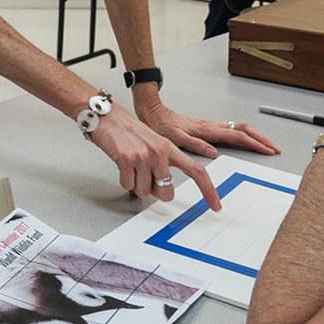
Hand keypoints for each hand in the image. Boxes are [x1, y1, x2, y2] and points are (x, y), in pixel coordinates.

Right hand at [88, 105, 220, 208]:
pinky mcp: (127, 159)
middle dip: (155, 192)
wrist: (107, 118)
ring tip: (131, 166)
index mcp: (169, 148)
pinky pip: (129, 185)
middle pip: (166, 191)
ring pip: (145, 191)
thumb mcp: (153, 145)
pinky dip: (124, 180)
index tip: (215, 205)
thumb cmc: (129, 132)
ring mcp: (144, 156)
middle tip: (145, 177)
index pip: (196, 171)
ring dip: (136, 184)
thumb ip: (162, 166)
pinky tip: (122, 165)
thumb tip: (162, 190)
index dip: (208, 190)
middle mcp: (159, 152)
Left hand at [142, 103, 281, 159]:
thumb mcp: (174, 138)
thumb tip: (213, 152)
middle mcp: (211, 126)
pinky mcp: (207, 126)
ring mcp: (211, 125)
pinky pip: (232, 130)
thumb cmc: (161, 126)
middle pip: (244, 130)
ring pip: (240, 128)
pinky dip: (244, 135)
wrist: (153, 112)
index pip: (238, 137)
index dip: (255, 144)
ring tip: (266, 145)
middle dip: (261, 139)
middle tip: (274, 148)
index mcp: (207, 130)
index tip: (268, 150)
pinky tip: (246, 140)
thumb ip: (193, 144)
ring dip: (255, 136)